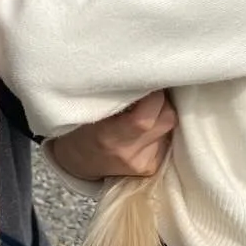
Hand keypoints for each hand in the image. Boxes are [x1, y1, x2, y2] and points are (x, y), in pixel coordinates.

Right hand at [50, 91, 176, 181]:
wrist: (76, 160)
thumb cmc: (78, 128)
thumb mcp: (89, 108)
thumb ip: (117, 96)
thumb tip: (144, 78)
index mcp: (109, 137)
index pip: (145, 116)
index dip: (152, 94)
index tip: (145, 81)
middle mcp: (129, 153)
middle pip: (166, 118)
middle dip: (161, 100)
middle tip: (146, 92)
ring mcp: (142, 163)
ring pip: (169, 127)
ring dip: (161, 113)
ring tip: (144, 108)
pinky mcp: (150, 167)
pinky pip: (166, 139)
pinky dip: (159, 128)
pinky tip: (144, 126)